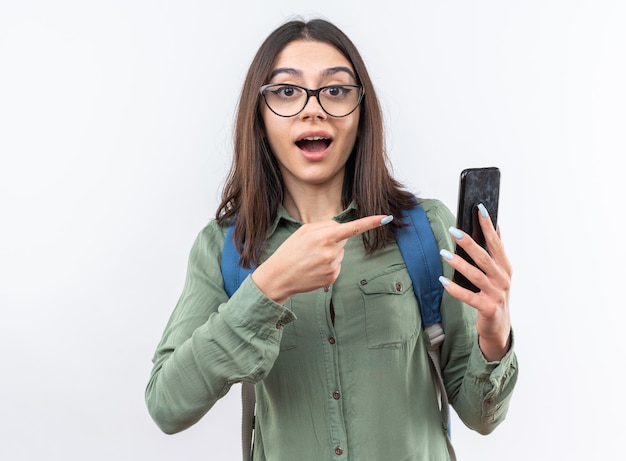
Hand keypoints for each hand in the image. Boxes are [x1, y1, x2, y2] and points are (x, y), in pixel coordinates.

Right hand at [252, 215, 392, 304]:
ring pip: (340, 254)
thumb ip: (325, 226)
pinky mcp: (332, 278)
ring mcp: (333, 266)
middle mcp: (331, 252)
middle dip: (331, 241)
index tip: (385, 218)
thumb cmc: (290, 251)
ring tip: (310, 259)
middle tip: (311, 248)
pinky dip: (328, 266)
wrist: (279, 277)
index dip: (370, 222)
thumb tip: (343, 229)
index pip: (353, 228)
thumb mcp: (304, 231)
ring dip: (329, 254)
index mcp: (325, 236)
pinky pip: (336, 267)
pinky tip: (314, 269)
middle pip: (343, 240)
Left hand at [440, 204, 512, 360]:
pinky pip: (469, 297)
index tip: (479, 209)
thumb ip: (498, 252)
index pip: (496, 243)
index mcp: (505, 268)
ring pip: (476, 276)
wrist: (499, 328)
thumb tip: (497, 227)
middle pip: (485, 257)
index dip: (488, 226)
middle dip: (469, 243)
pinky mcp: (488, 308)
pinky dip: (456, 289)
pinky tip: (442, 281)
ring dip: (459, 264)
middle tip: (453, 230)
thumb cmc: (495, 296)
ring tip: (443, 253)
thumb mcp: (500, 273)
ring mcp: (497, 294)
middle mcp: (503, 279)